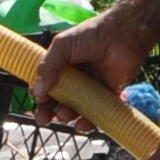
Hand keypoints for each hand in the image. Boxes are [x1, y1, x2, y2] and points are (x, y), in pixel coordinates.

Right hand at [32, 0, 159, 116]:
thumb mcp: (62, 45)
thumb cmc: (91, 35)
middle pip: (56, 102)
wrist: (122, 35)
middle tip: (44, 119)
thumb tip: (37, 93)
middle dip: (47, 112)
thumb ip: (48, 67)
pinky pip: (95, 114)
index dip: (39, 95)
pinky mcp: (106, 96)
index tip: (37, 100)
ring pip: (73, 110)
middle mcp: (73, 80)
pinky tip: (80, 124)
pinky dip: (87, 123)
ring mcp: (89, 89)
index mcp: (60, 66)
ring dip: (66, 116)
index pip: (44, 85)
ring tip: (64, 114)